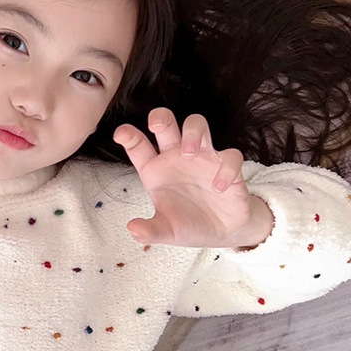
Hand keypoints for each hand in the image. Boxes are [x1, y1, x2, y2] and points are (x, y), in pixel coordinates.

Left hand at [113, 108, 272, 247]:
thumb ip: (151, 230)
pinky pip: (230, 156)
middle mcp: (177, 157)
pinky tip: (219, 188)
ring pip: (197, 125)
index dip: (129, 136)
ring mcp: (202, 158)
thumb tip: (133, 229)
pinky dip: (225, 168)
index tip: (121, 134)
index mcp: (156, 169)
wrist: (221, 232)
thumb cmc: (188, 224)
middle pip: (166, 124)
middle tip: (156, 126)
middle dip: (160, 117)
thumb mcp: (167, 231)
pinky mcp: (226, 166)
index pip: (138, 146)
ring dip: (192, 133)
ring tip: (189, 153)